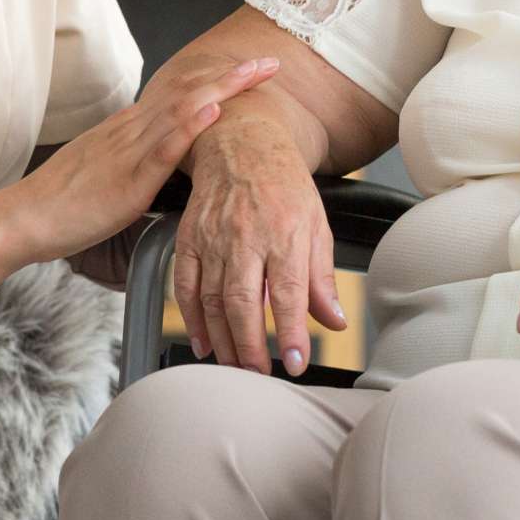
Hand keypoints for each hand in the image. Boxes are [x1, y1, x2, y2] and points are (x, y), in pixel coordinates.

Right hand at [15, 56, 279, 264]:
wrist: (26, 217)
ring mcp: (130, 151)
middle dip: (232, 75)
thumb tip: (164, 160)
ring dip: (222, 88)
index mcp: (129, 129)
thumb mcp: (107, 172)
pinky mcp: (127, 179)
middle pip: (189, 91)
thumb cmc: (64, 204)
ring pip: (181, 109)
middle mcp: (132, 130)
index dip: (217, 80)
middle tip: (270, 61)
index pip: (181, 94)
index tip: (250, 70)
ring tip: (255, 73)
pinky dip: (190, 127)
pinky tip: (213, 112)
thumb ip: (136, 161)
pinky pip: (162, 148)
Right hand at [177, 116, 345, 376]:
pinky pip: (185, 285)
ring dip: (222, 339)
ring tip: (235, 367)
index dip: (292, 331)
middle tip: (259, 374)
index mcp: (285, 232)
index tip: (296, 363)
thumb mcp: (317, 225)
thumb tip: (334, 321)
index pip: (289, 291)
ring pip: (212, 299)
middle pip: (244, 301)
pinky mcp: (188, 238)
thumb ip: (322, 277)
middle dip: (250, 345)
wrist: (242, 144)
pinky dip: (191, 318)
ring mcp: (213, 237)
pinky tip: (203, 342)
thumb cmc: (285, 186)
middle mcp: (246, 236)